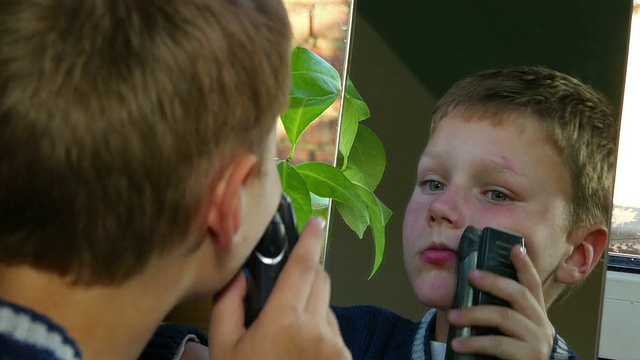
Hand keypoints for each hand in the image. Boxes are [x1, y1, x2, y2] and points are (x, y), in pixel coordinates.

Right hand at [209, 217, 351, 359]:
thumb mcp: (223, 347)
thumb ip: (227, 305)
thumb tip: (239, 275)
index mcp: (284, 320)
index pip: (302, 267)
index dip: (310, 240)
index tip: (316, 222)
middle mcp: (316, 328)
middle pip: (320, 280)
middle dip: (307, 272)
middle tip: (286, 284)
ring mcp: (335, 345)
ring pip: (326, 306)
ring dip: (311, 305)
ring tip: (288, 331)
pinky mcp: (346, 358)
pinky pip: (334, 330)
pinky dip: (320, 330)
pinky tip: (300, 349)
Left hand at [447, 246, 554, 359]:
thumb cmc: (511, 355)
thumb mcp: (509, 331)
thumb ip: (499, 312)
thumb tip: (469, 290)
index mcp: (536, 315)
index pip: (532, 285)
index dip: (525, 265)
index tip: (515, 247)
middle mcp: (542, 325)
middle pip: (519, 294)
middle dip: (494, 281)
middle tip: (470, 274)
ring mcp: (538, 341)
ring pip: (504, 316)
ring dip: (474, 314)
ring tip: (452, 316)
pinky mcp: (530, 357)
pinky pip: (497, 344)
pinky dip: (474, 342)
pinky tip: (458, 344)